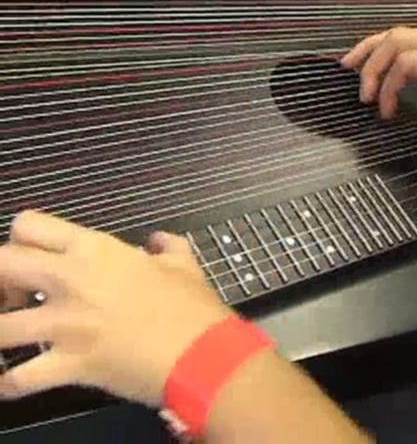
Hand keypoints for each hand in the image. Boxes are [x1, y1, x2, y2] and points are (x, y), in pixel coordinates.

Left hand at [0, 211, 231, 405]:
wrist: (202, 352)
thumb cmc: (192, 305)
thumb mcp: (184, 264)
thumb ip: (167, 246)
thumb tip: (159, 241)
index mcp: (96, 251)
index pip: (30, 226)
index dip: (20, 239)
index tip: (31, 258)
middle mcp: (72, 281)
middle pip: (0, 265)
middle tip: (13, 297)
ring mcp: (67, 324)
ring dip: (0, 331)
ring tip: (12, 338)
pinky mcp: (70, 364)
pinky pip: (18, 379)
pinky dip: (8, 384)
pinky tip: (11, 383)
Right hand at [341, 26, 416, 185]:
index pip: (407, 64)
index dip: (388, 88)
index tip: (384, 114)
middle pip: (396, 40)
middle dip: (371, 65)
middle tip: (360, 94)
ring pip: (399, 33)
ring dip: (372, 49)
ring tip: (349, 66)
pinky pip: (408, 37)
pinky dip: (386, 47)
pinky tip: (374, 60)